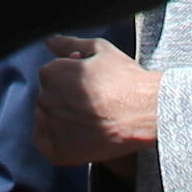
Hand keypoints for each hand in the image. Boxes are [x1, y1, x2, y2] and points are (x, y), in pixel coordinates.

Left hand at [34, 35, 157, 165]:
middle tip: (93, 103)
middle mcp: (46, 100)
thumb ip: (69, 43)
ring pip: (46, 120)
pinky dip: (56, 140)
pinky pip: (45, 143)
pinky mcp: (58, 151)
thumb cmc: (125, 80)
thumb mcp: (100, 50)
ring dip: (60, 119)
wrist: (146, 112)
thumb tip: (49, 40)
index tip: (92, 85)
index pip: (51, 76)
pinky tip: (79, 135)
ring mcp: (51, 127)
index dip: (72, 79)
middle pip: (48, 98)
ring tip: (90, 119)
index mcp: (51, 73)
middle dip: (65, 98)